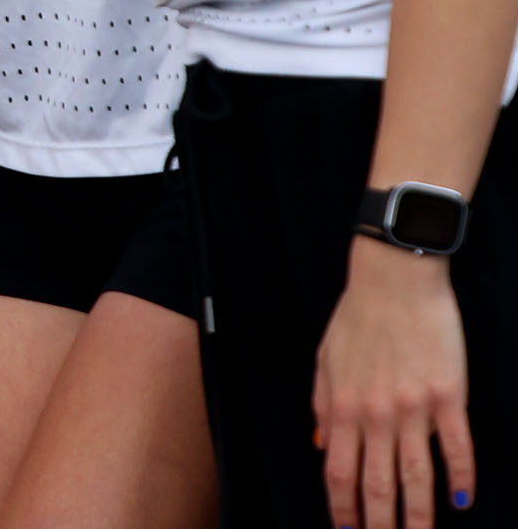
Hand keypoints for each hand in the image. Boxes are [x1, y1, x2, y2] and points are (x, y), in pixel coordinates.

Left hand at [315, 238, 475, 525]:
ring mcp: (413, 408)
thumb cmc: (358, 317)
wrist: (395, 281)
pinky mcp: (447, 398)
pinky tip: (463, 501)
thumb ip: (322, 406)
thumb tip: (321, 448)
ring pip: (417, 476)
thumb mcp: (326, 360)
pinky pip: (457, 447)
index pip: (339, 472)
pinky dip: (461, 477)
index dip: (342, 508)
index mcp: (343, 406)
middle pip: (377, 484)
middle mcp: (375, 414)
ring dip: (420, 515)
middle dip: (379, 524)